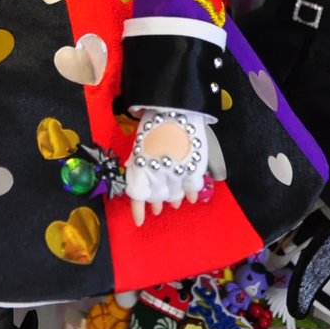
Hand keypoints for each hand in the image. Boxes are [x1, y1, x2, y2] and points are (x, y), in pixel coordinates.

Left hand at [125, 109, 207, 226]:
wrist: (174, 106)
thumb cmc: (154, 120)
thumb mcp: (140, 140)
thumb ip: (138, 159)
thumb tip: (135, 170)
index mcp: (140, 166)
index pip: (138, 195)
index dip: (138, 210)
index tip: (139, 221)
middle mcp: (157, 174)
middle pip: (157, 197)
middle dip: (157, 204)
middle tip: (157, 209)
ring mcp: (177, 173)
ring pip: (175, 195)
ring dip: (174, 200)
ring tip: (175, 203)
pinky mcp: (194, 169)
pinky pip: (193, 188)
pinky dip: (191, 194)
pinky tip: (191, 198)